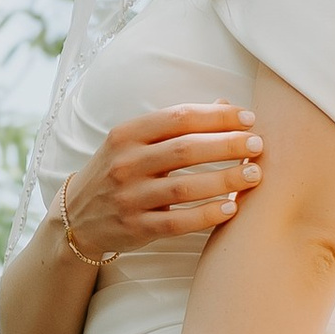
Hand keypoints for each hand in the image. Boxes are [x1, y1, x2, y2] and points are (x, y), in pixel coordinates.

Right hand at [60, 103, 262, 261]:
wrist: (76, 219)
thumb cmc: (116, 172)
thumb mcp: (135, 142)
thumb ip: (177, 125)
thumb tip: (226, 105)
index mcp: (127, 134)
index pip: (179, 117)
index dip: (217, 117)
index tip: (248, 119)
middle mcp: (125, 163)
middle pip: (186, 149)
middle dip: (228, 145)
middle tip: (258, 145)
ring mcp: (129, 198)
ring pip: (185, 187)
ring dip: (225, 180)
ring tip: (254, 175)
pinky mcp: (135, 228)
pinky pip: (178, 222)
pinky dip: (206, 215)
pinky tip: (231, 208)